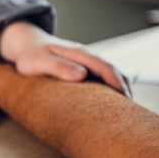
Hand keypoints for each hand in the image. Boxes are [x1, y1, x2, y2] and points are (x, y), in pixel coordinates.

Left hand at [0, 21, 131, 97]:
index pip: (106, 67)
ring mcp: (87, 62)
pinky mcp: (84, 69)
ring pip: (111, 74)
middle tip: (131, 112)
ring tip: (126, 110)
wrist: (27, 45)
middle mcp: (87, 57)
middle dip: (125, 89)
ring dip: (120, 88)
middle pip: (114, 71)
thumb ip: (59, 66)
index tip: (125, 99)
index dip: (117, 83)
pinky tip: (112, 103)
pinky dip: (111, 88)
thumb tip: (82, 75)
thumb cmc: (32, 55)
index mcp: (80, 53)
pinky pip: (103, 78)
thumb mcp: (40, 61)